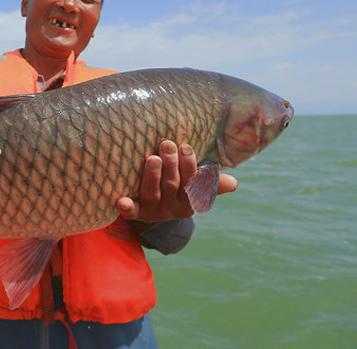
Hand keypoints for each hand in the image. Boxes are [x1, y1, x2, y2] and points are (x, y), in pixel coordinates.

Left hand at [117, 139, 237, 221]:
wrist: (151, 206)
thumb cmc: (175, 184)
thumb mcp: (193, 183)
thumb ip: (210, 182)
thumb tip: (234, 184)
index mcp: (189, 201)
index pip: (192, 182)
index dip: (189, 165)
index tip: (185, 146)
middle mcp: (172, 208)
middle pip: (172, 185)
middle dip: (171, 164)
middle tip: (167, 144)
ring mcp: (153, 211)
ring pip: (153, 194)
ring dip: (153, 176)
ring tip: (152, 159)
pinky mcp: (136, 213)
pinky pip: (132, 212)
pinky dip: (128, 207)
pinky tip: (122, 201)